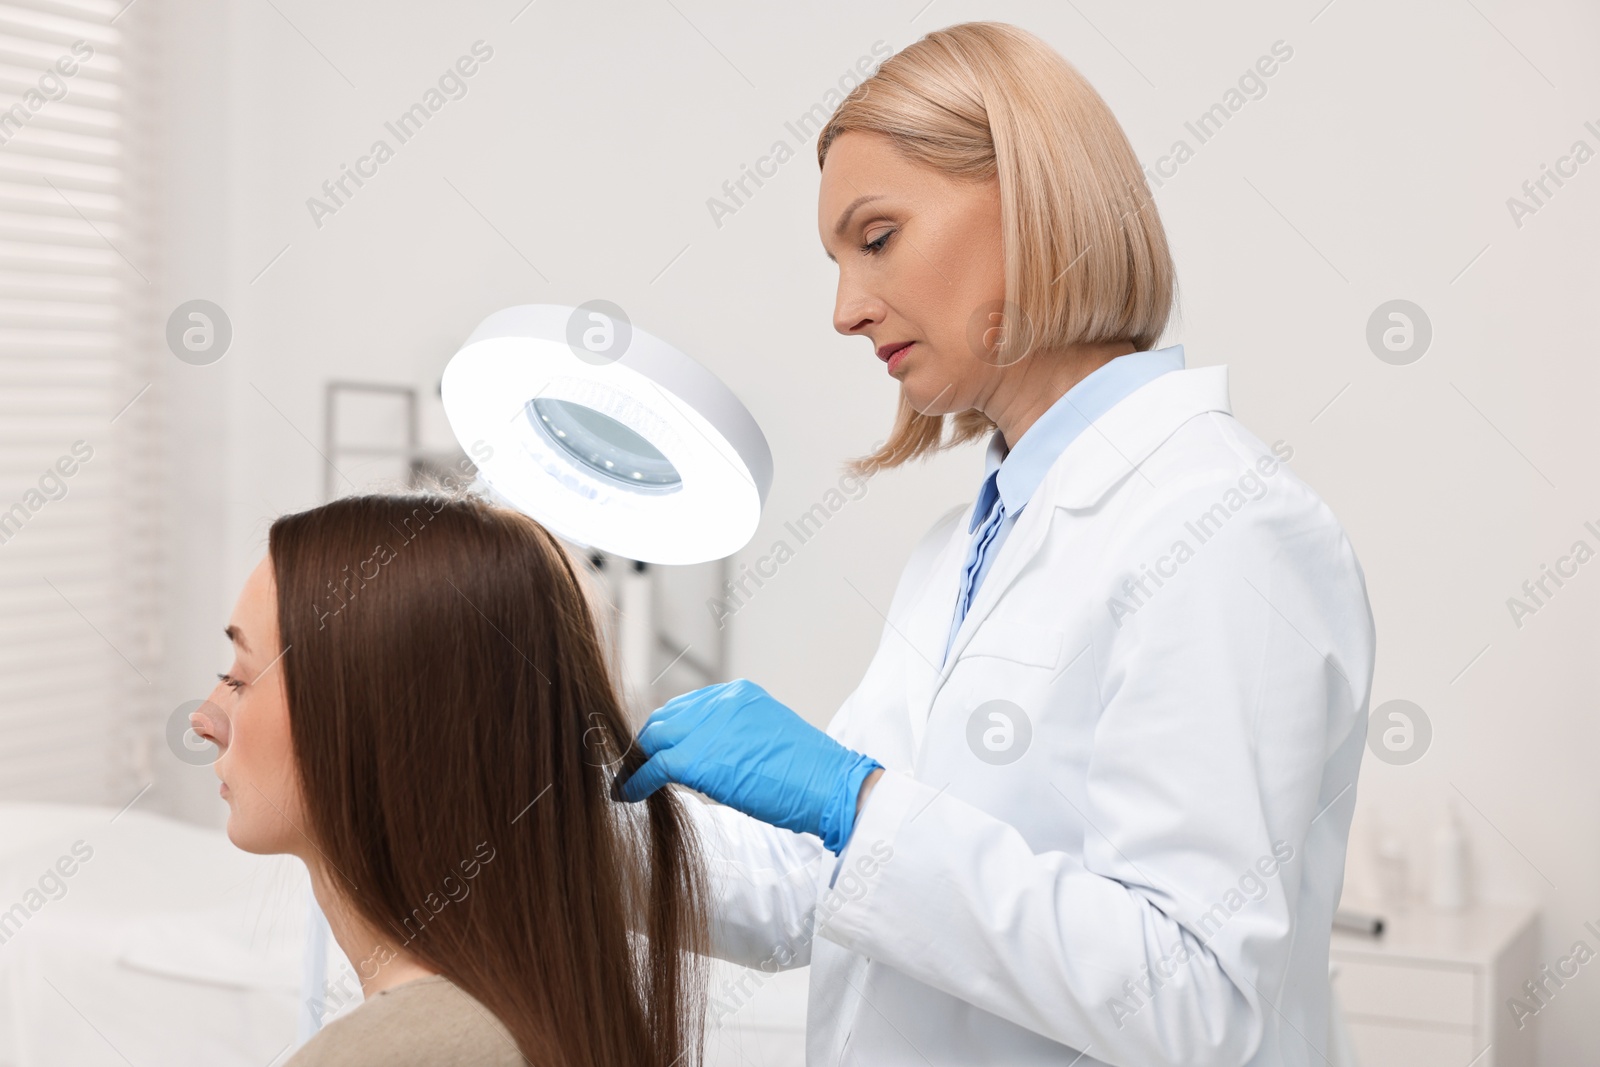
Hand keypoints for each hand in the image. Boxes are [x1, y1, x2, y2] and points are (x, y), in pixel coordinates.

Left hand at [616, 678, 882, 853]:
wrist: (829, 786)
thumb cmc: (809, 774)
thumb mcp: (768, 739)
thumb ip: (734, 738)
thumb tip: (706, 759)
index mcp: (739, 694)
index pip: (687, 705)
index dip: (669, 730)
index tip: (657, 748)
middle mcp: (720, 701)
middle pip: (665, 717)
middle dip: (647, 743)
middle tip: (635, 766)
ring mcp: (707, 726)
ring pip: (653, 738)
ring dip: (637, 761)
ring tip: (627, 781)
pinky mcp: (696, 758)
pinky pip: (652, 767)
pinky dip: (634, 782)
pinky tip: (627, 795)